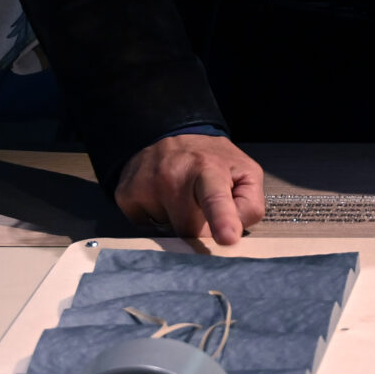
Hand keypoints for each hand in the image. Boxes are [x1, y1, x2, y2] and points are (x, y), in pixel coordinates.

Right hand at [114, 133, 265, 245]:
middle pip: (188, 230)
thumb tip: (230, 237)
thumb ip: (248, 207)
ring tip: (181, 195)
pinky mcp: (126, 195)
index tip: (228, 238)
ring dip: (177, 222)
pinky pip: (146, 227)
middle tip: (201, 203)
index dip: (222, 220)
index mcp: (210, 170)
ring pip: (166, 232)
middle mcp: (174, 175)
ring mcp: (146, 185)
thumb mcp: (245, 174)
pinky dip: (156, 219)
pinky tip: (161, 197)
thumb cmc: (214, 162)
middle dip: (199, 227)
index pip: (216, 198)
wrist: (170, 135)